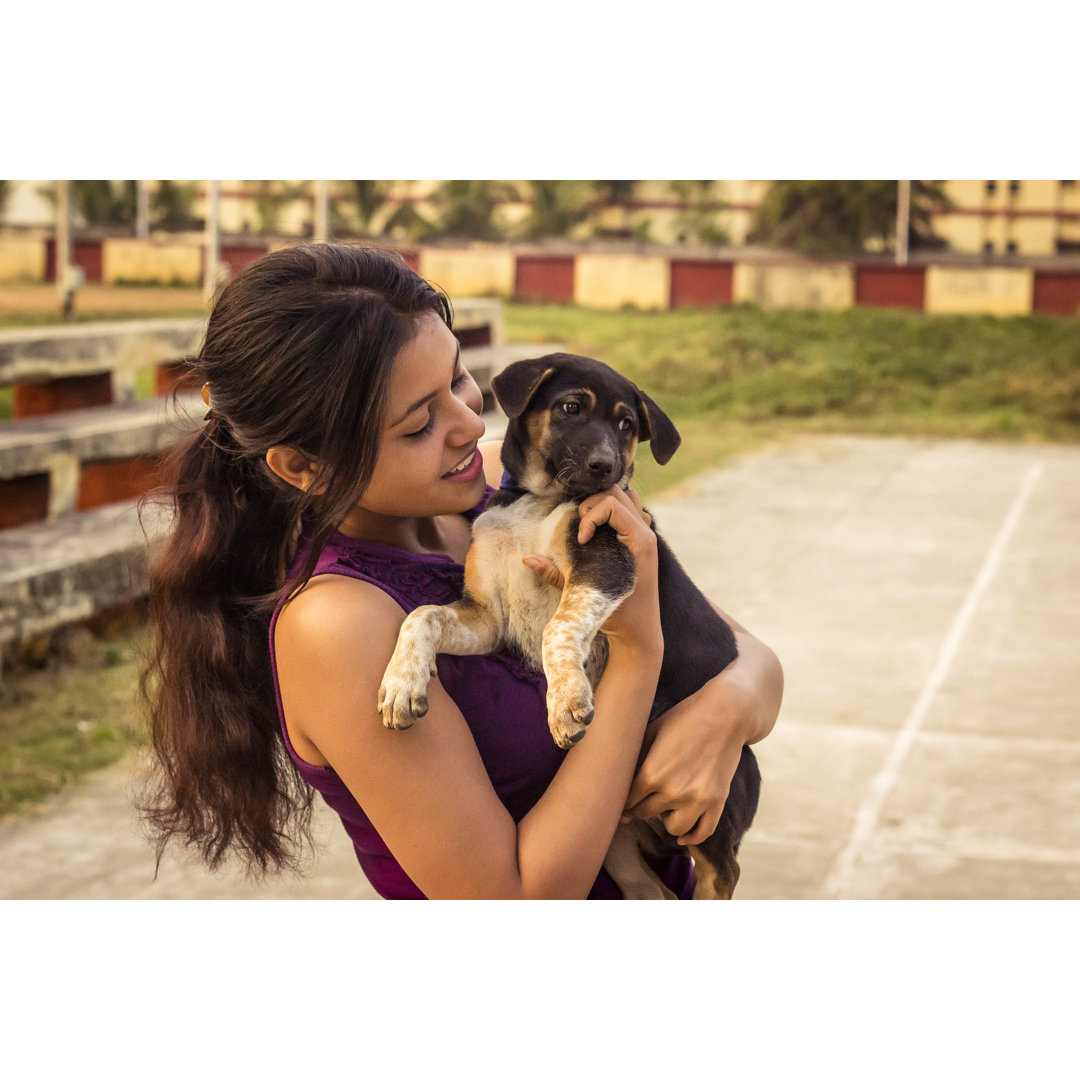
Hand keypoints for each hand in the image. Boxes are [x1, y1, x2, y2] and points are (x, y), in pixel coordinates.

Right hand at [523, 487, 659, 648]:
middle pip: (618, 492)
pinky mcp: (643, 539)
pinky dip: (614, 511)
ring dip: (604, 504)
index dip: (590, 515)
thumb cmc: (617, 616)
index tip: (581, 540)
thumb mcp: (584, 594)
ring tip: (589, 525)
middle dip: (593, 505)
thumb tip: (527, 559)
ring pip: (627, 496)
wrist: (640, 633)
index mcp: (639, 541)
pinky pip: (632, 509)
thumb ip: (556, 574)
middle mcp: (646, 533)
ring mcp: (647, 535)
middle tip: (581, 530)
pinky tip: (600, 531)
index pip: (611, 504)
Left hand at [622, 672, 752, 845]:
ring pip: (673, 829)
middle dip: (640, 808)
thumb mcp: (652, 731)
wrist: (726, 714)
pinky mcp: (717, 802)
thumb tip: (617, 777)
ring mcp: (697, 799)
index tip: (621, 800)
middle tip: (642, 801)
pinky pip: (703, 832)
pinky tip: (683, 834)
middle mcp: (673, 791)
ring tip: (665, 807)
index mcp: (652, 772)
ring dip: (666, 820)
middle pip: (645, 814)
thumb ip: (636, 757)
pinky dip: (692, 836)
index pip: (628, 800)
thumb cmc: (685, 718)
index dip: (622, 800)